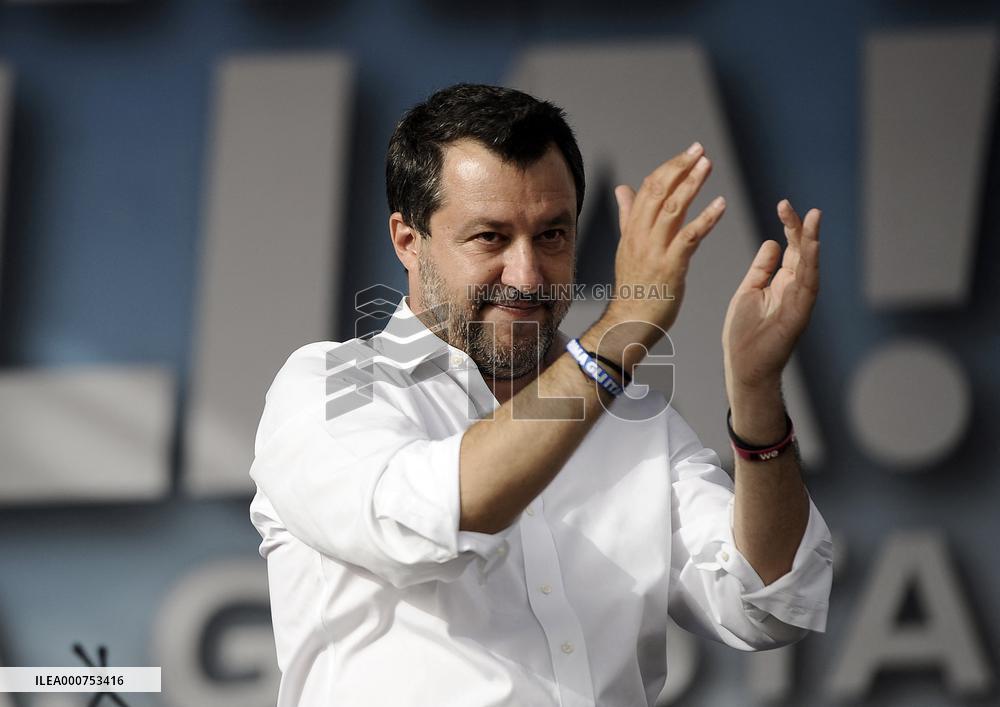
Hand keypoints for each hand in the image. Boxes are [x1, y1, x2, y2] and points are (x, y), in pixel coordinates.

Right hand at [607, 142, 726, 347]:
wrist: (629, 321)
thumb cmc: (634, 287)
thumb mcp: (627, 247)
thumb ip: (628, 216)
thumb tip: (623, 188)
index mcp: (632, 230)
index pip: (648, 189)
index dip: (668, 168)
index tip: (687, 153)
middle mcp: (640, 236)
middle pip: (659, 192)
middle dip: (680, 168)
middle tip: (700, 150)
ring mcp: (654, 251)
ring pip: (673, 209)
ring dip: (692, 184)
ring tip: (708, 166)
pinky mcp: (670, 267)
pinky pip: (689, 238)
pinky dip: (706, 218)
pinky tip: (721, 205)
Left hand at [723, 199, 820, 396]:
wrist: (745, 367)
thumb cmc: (745, 334)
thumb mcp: (749, 291)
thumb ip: (761, 268)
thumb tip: (772, 242)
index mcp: (782, 283)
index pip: (790, 249)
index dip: (789, 227)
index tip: (783, 205)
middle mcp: (795, 288)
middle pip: (802, 252)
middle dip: (800, 227)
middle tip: (789, 205)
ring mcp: (800, 300)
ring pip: (810, 264)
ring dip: (812, 240)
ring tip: (813, 216)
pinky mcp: (800, 313)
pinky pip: (808, 284)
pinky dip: (810, 264)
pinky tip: (811, 245)